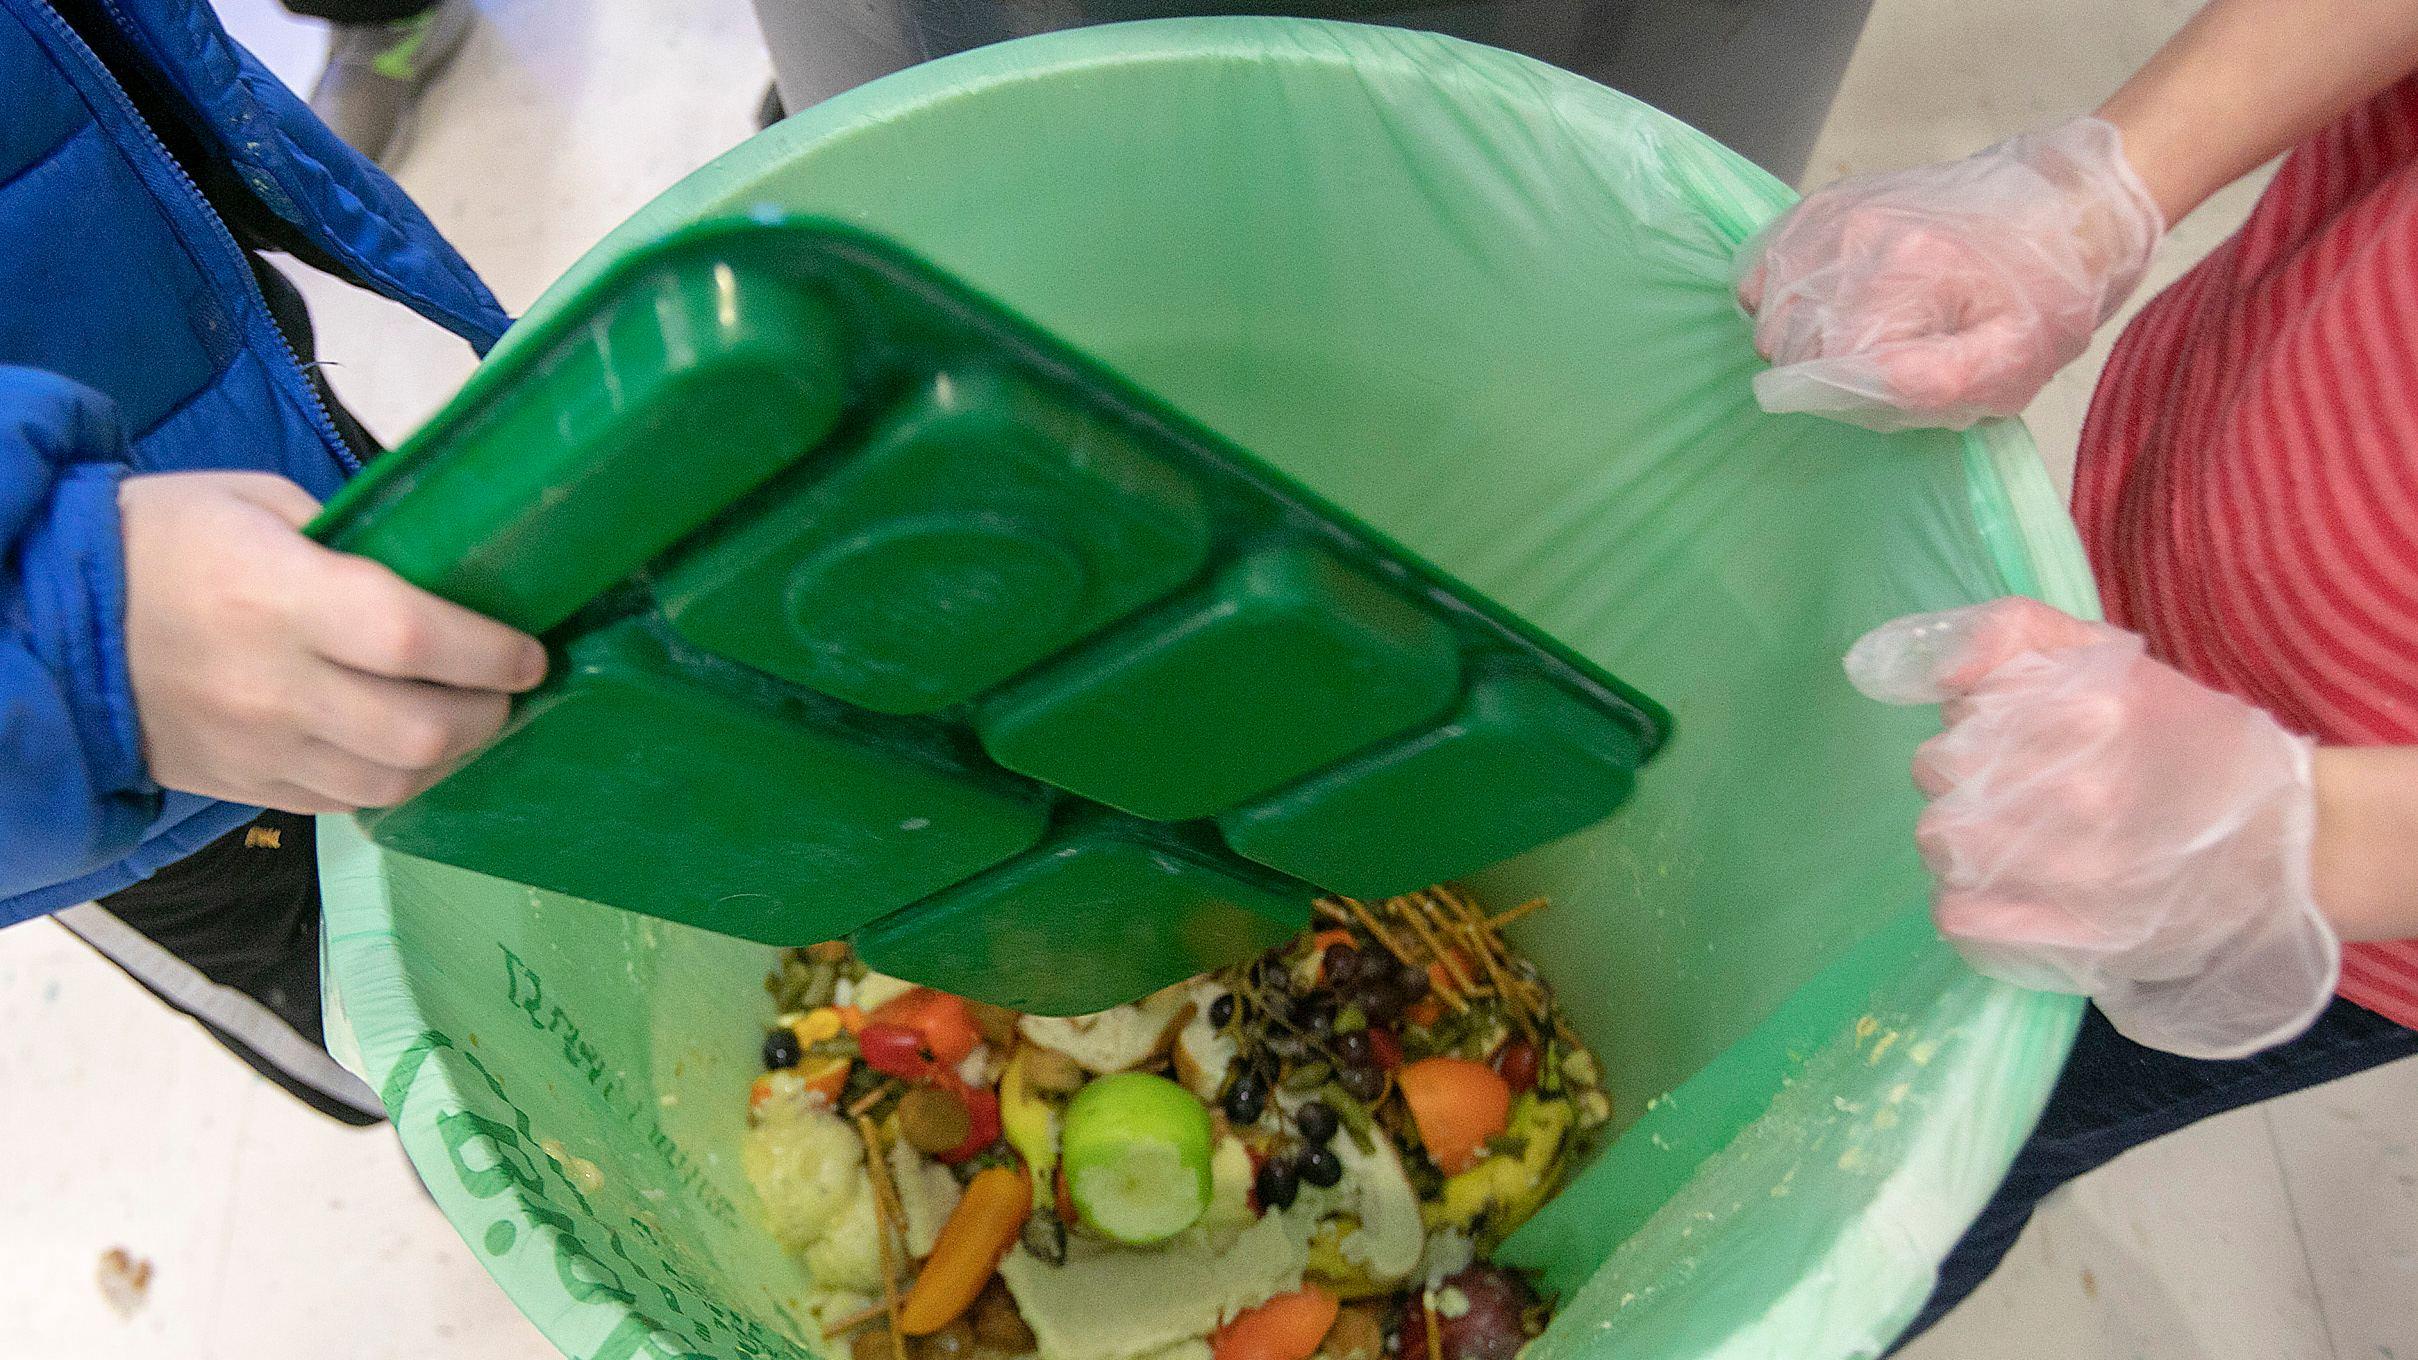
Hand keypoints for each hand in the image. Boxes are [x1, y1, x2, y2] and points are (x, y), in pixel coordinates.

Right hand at [120, 472, 547, 813]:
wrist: (46, 617)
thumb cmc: (161, 538)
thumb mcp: (257, 501)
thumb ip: (352, 539)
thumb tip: (440, 567)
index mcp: (280, 596)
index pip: (415, 639)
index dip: (490, 651)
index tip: (531, 650)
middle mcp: (274, 684)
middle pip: (421, 730)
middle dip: (488, 712)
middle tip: (508, 687)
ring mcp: (258, 746)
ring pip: (392, 781)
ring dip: (451, 756)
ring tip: (470, 719)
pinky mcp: (242, 785)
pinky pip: (343, 801)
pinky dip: (394, 779)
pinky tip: (410, 748)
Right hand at [1737, 118, 2163, 431]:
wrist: (2072, 205)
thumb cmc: (2048, 293)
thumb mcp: (2015, 360)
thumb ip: (1935, 382)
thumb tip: (1853, 385)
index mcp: (1905, 273)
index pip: (1817, 361)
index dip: (1841, 392)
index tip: (1883, 390)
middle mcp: (1858, 233)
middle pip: (1783, 332)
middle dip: (1817, 365)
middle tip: (1874, 365)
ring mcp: (1840, 210)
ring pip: (1767, 298)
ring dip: (1794, 331)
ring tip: (1849, 336)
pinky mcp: (1834, 200)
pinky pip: (1769, 256)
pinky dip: (1778, 289)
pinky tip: (1819, 304)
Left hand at [1846, 597, 2336, 1058]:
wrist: (2284, 846)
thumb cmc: (2187, 743)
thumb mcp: (2113, 660)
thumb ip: (2015, 634)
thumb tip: (1934, 670)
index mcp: (2092, 709)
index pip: (1959, 711)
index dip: (1976, 720)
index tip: (2017, 733)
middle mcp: (2082, 789)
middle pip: (1936, 774)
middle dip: (1963, 776)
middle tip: (2016, 788)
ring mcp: (2077, 870)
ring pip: (1940, 843)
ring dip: (1962, 840)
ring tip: (2013, 838)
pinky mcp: (2072, 936)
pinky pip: (1958, 915)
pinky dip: (1969, 902)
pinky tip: (2009, 888)